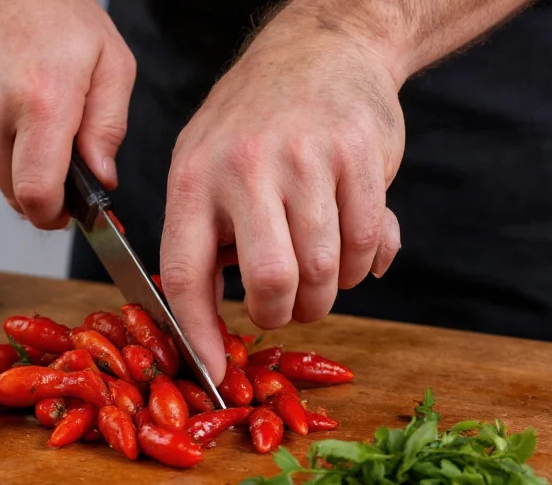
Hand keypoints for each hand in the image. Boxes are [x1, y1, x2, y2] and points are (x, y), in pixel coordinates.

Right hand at [0, 0, 135, 228]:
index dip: (53, 215)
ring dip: (10, 159)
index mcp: (40, 101)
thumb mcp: (111, 61)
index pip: (36, 195)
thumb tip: (101, 179)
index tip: (64, 212)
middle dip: (38, 186)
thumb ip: (109, 128)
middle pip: (12, 192)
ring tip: (25, 113)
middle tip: (54, 153)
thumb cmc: (56, 10)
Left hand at [160, 10, 405, 382]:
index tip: (213, 370)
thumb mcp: (204, 163)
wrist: (320, 47)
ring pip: (323, 271)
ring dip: (325, 294)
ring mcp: (305, 161)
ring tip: (318, 274)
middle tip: (286, 306)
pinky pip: (365, 243)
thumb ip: (208, 237)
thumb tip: (216, 321)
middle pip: (270, 283)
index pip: (185, 272)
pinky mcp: (359, 157)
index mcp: (194, 178)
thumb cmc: (254, 120)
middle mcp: (245, 168)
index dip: (199, 332)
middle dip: (282, 314)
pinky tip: (351, 248)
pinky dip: (362, 265)